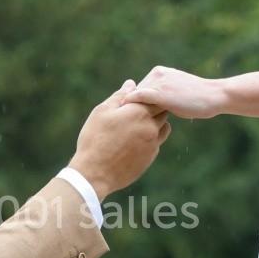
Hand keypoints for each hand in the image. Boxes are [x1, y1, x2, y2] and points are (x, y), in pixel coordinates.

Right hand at [68, 79, 171, 198]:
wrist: (94, 173)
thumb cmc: (94, 139)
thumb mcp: (102, 112)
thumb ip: (119, 96)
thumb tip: (131, 84)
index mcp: (139, 112)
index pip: (155, 96)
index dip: (149, 94)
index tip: (139, 96)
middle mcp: (151, 127)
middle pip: (163, 111)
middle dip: (154, 107)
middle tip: (139, 109)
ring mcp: (153, 144)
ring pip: (164, 127)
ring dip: (156, 123)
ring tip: (139, 125)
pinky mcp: (151, 158)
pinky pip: (157, 143)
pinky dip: (151, 138)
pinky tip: (135, 141)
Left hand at [122, 65, 225, 119]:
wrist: (214, 96)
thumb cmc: (197, 99)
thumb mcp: (175, 92)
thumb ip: (161, 95)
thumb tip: (147, 107)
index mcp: (159, 72)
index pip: (139, 88)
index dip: (134, 104)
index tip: (129, 117)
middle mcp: (156, 74)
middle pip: (135, 93)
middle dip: (131, 107)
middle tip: (126, 123)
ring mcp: (157, 82)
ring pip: (135, 97)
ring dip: (130, 109)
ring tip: (127, 124)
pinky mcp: (159, 93)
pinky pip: (139, 98)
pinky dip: (131, 107)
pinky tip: (127, 119)